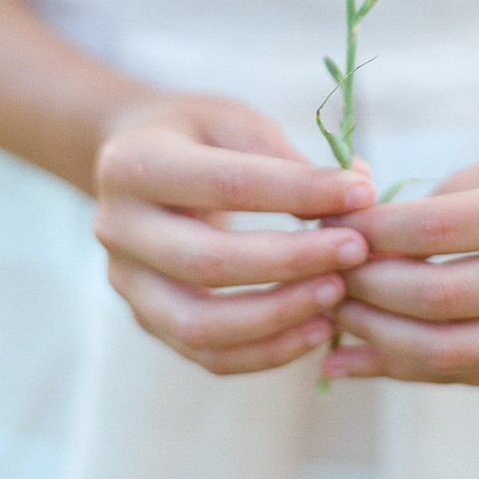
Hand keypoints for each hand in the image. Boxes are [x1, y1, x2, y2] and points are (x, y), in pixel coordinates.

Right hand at [93, 94, 374, 374]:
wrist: (132, 164)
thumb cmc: (195, 136)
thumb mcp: (233, 123)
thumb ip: (287, 159)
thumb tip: (359, 190)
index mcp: (136, 164)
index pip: (227, 184)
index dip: (299, 191)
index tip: (361, 193)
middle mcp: (118, 228)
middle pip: (208, 262)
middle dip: (292, 261)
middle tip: (355, 250)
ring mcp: (126, 282)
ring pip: (201, 325)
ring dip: (278, 317)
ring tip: (337, 294)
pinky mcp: (146, 319)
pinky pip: (207, 354)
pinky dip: (265, 351)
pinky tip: (315, 329)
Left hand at [322, 140, 478, 384]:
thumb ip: (429, 208)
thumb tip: (341, 237)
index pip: (434, 231)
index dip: (369, 233)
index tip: (327, 226)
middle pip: (436, 298)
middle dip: (364, 288)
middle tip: (321, 273)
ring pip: (447, 353)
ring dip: (375, 337)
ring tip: (330, 315)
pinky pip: (465, 375)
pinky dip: (403, 368)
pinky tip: (355, 357)